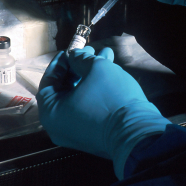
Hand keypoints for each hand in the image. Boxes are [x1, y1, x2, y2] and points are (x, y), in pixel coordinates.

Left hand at [36, 47, 169, 178]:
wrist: (137, 133)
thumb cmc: (110, 97)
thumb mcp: (96, 68)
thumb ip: (80, 58)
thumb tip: (74, 56)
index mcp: (51, 113)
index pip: (48, 81)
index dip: (60, 63)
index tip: (70, 50)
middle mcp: (59, 126)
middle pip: (65, 88)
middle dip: (79, 66)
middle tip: (91, 50)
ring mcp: (76, 132)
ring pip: (79, 95)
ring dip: (91, 74)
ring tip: (106, 55)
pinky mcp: (92, 135)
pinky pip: (87, 107)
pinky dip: (95, 89)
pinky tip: (111, 71)